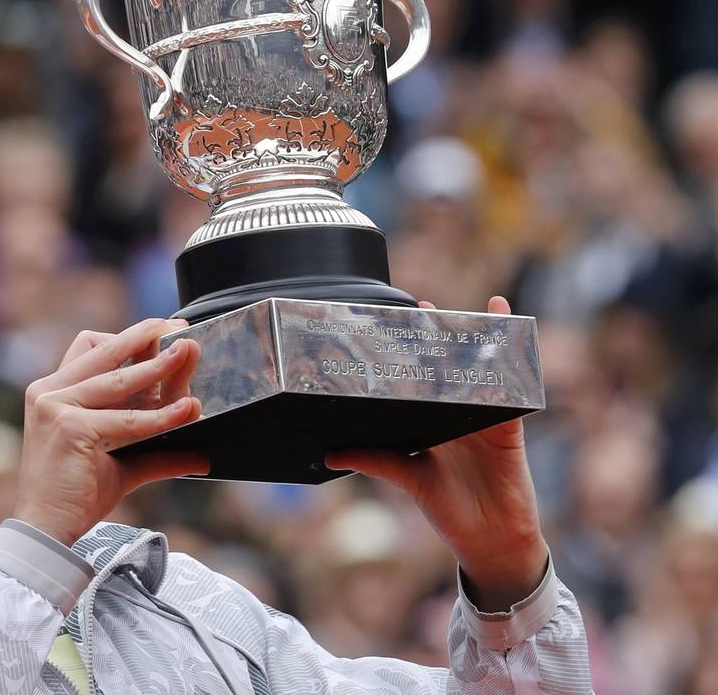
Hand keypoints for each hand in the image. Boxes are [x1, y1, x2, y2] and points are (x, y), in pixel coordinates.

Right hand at [13, 318, 207, 546]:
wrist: (47, 529)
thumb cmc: (75, 495)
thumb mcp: (120, 463)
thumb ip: (156, 451)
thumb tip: (200, 457)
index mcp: (54, 391)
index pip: (91, 347)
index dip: (127, 338)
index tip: (160, 332)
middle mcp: (50, 391)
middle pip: (104, 349)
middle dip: (145, 335)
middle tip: (179, 328)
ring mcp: (57, 406)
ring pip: (119, 379)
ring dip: (159, 367)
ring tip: (188, 354)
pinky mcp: (70, 427)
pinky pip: (128, 419)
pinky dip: (162, 416)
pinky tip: (186, 410)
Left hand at [325, 296, 549, 611]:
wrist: (490, 541)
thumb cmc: (450, 511)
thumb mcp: (407, 478)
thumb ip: (374, 460)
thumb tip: (331, 455)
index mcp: (433, 424)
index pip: (418, 382)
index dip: (407, 356)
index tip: (391, 327)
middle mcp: (458, 416)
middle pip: (449, 369)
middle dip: (440, 336)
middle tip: (423, 304)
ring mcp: (485, 419)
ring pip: (483, 372)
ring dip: (482, 340)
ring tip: (480, 308)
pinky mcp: (507, 428)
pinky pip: (512, 388)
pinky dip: (514, 361)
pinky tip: (512, 333)